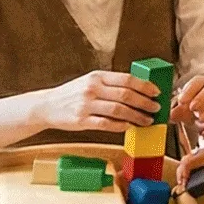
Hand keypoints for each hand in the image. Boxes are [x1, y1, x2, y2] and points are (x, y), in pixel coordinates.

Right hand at [36, 70, 161, 133]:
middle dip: (145, 102)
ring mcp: (86, 105)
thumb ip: (111, 84)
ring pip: (119, 110)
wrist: (47, 106)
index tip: (156, 92)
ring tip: (147, 120)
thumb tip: (139, 90)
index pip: (127, 79)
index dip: (145, 86)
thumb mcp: (91, 82)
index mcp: (97, 76)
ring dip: (137, 116)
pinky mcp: (82, 120)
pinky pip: (106, 124)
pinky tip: (130, 127)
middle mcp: (92, 89)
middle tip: (156, 108)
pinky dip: (121, 126)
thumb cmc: (73, 94)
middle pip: (126, 95)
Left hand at [173, 75, 203, 140]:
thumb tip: (169, 116)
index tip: (181, 101)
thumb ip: (178, 111)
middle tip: (193, 108)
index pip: (197, 82)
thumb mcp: (188, 106)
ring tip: (200, 120)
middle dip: (203, 97)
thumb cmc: (202, 104)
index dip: (189, 91)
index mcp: (202, 83)